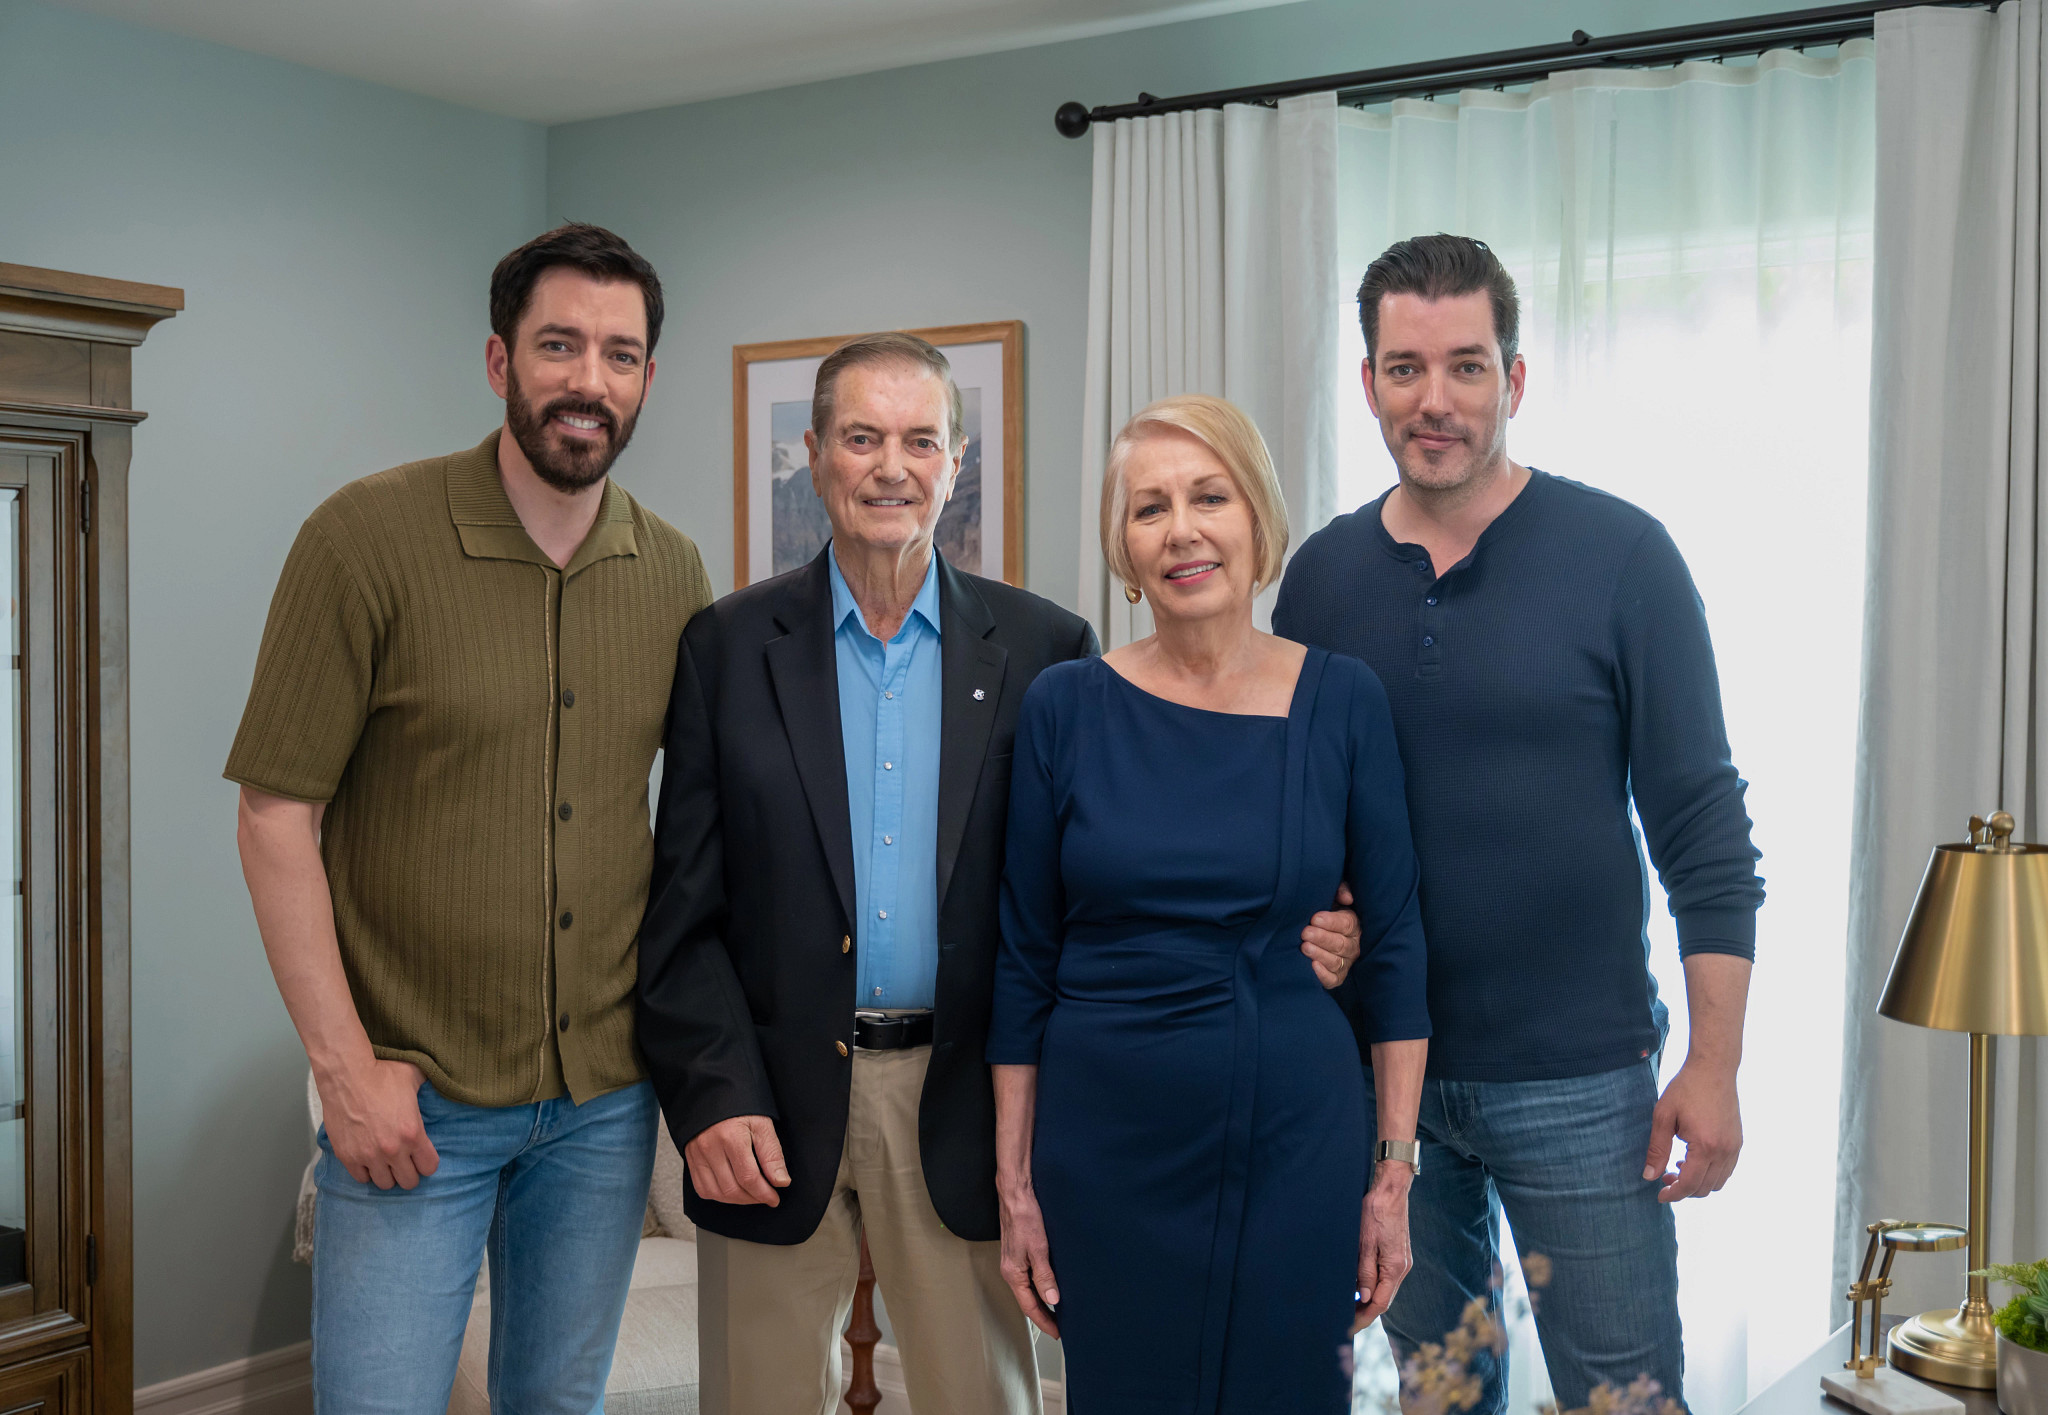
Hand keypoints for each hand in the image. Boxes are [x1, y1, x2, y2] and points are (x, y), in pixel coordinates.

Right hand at [317, 1058, 438, 1190]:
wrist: (345, 1076)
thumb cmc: (380, 1074)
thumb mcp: (414, 1076)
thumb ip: (428, 1086)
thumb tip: (439, 1080)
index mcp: (413, 1133)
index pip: (429, 1167)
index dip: (427, 1162)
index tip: (421, 1156)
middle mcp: (393, 1150)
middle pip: (408, 1181)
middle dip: (409, 1172)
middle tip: (404, 1162)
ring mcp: (368, 1156)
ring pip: (384, 1184)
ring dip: (387, 1174)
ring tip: (385, 1162)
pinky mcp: (347, 1157)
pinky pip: (361, 1178)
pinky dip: (365, 1172)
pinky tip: (368, 1160)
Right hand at [685, 1115, 790, 1205]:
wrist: (712, 1093)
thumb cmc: (740, 1106)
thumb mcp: (762, 1124)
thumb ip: (771, 1154)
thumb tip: (781, 1181)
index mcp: (731, 1137)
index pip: (749, 1177)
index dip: (764, 1193)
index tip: (774, 1198)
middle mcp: (710, 1148)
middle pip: (732, 1189)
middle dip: (752, 1198)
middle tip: (765, 1197)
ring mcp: (697, 1154)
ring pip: (716, 1193)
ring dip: (737, 1200)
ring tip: (751, 1195)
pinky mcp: (690, 1158)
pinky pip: (702, 1188)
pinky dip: (719, 1196)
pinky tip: (732, 1191)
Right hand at [998, 1178, 1060, 1337]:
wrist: (1016, 1194)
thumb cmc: (1024, 1217)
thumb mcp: (1038, 1249)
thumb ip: (1044, 1276)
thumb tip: (1052, 1300)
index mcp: (1013, 1273)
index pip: (1030, 1307)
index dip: (1045, 1321)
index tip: (1058, 1333)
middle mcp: (1011, 1271)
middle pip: (1028, 1301)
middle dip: (1043, 1316)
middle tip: (1060, 1328)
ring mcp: (1014, 1262)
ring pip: (1028, 1290)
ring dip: (1042, 1303)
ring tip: (1057, 1313)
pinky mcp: (1018, 1253)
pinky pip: (1029, 1278)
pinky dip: (1039, 1288)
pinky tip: (1049, 1287)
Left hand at [1303, 882, 1363, 988]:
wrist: (1312, 931)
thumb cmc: (1323, 910)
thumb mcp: (1332, 896)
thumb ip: (1340, 890)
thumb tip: (1347, 898)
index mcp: (1353, 924)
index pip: (1347, 924)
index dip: (1332, 922)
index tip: (1315, 918)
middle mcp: (1353, 945)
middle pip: (1341, 943)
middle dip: (1322, 938)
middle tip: (1305, 932)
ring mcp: (1345, 962)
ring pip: (1336, 961)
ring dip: (1320, 954)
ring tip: (1304, 947)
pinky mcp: (1336, 977)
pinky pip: (1332, 979)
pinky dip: (1323, 974)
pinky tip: (1312, 966)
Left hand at [1356, 1161, 1413, 1328]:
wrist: (1390, 1191)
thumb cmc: (1376, 1213)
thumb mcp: (1365, 1243)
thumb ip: (1365, 1272)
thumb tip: (1364, 1297)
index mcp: (1395, 1268)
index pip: (1380, 1304)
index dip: (1363, 1318)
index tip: (1349, 1327)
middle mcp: (1402, 1268)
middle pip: (1384, 1300)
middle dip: (1365, 1313)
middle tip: (1345, 1322)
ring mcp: (1401, 1262)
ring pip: (1385, 1289)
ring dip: (1368, 1301)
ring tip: (1349, 1308)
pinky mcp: (1397, 1255)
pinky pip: (1385, 1277)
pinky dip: (1373, 1286)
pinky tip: (1360, 1288)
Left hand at [1644, 1059, 1741, 1201]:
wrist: (1713, 1069)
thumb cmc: (1685, 1089)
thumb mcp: (1663, 1116)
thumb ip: (1657, 1149)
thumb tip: (1649, 1177)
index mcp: (1705, 1146)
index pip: (1689, 1184)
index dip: (1673, 1194)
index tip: (1659, 1195)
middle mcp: (1724, 1151)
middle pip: (1704, 1188)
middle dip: (1683, 1190)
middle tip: (1664, 1178)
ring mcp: (1734, 1147)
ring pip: (1718, 1182)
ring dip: (1697, 1183)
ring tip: (1678, 1166)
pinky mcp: (1738, 1142)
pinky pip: (1726, 1170)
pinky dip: (1710, 1174)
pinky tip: (1693, 1159)